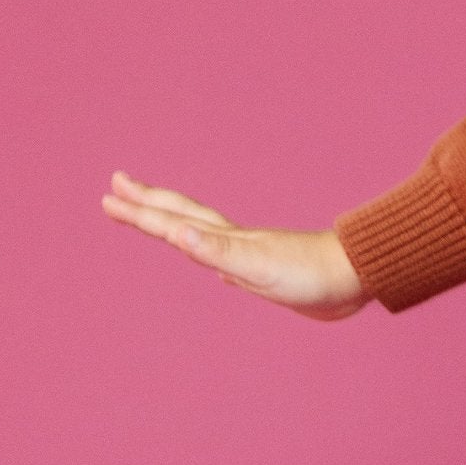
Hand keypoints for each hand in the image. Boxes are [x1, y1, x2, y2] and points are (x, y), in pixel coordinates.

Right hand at [100, 170, 372, 320]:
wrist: (358, 278)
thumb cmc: (312, 273)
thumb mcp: (258, 267)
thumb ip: (217, 252)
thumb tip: (177, 234)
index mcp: (227, 240)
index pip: (172, 221)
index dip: (139, 211)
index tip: (107, 195)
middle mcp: (234, 242)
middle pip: (182, 217)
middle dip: (147, 204)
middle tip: (116, 187)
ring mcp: (250, 255)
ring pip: (201, 234)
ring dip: (173, 224)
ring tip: (157, 218)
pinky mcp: (267, 273)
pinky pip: (225, 258)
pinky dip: (210, 255)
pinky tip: (212, 262)